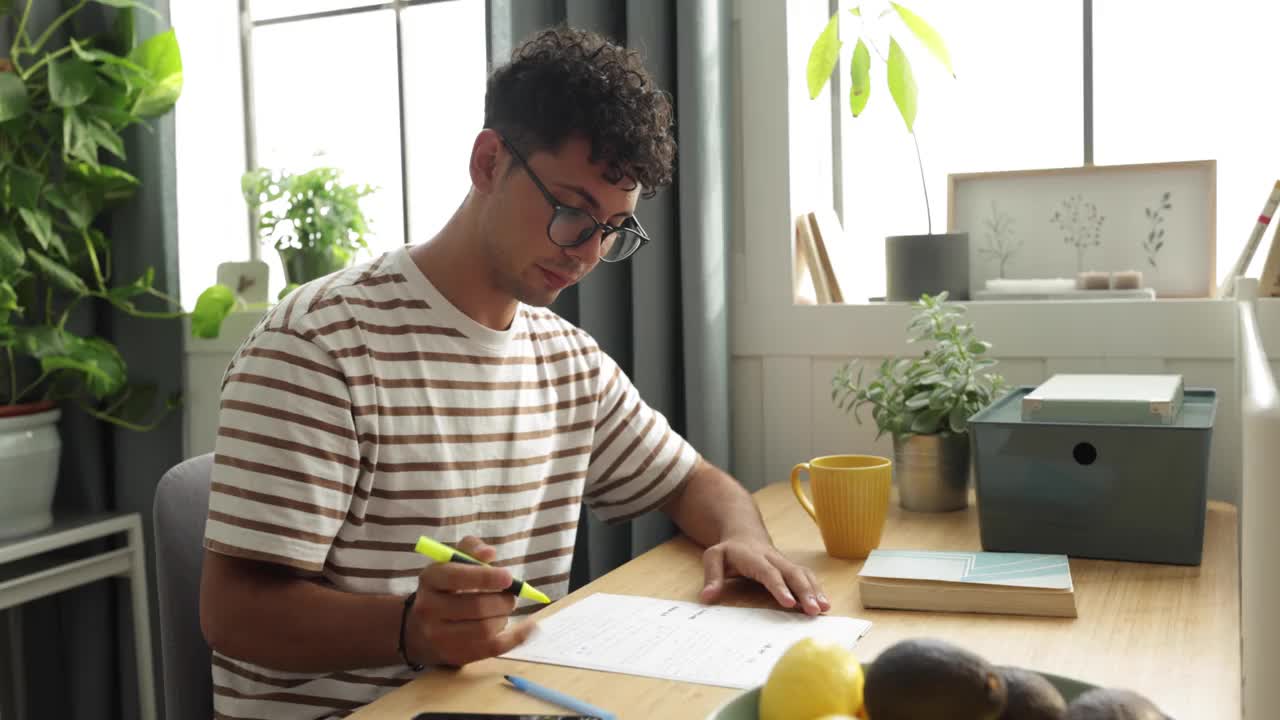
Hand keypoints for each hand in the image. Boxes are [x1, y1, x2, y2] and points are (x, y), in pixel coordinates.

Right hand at [405, 536, 536, 666]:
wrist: (421, 628)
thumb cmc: (447, 587)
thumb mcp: (452, 561)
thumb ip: (471, 549)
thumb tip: (489, 554)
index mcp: (430, 579)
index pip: (456, 577)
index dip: (485, 577)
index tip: (508, 577)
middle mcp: (429, 609)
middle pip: (475, 606)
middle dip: (502, 600)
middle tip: (511, 595)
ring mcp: (439, 636)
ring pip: (485, 629)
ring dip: (504, 617)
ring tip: (504, 609)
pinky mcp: (454, 655)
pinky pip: (492, 649)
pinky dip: (515, 638)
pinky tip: (528, 628)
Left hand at [700, 537, 830, 615]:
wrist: (744, 533)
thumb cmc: (729, 550)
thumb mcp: (713, 557)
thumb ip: (712, 576)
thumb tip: (707, 597)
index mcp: (754, 557)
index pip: (768, 572)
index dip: (779, 587)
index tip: (789, 603)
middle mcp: (773, 558)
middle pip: (793, 573)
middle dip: (805, 591)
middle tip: (815, 610)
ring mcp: (784, 563)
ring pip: (803, 574)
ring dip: (815, 590)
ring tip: (824, 608)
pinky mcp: (791, 568)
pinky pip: (806, 577)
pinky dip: (817, 589)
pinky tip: (824, 603)